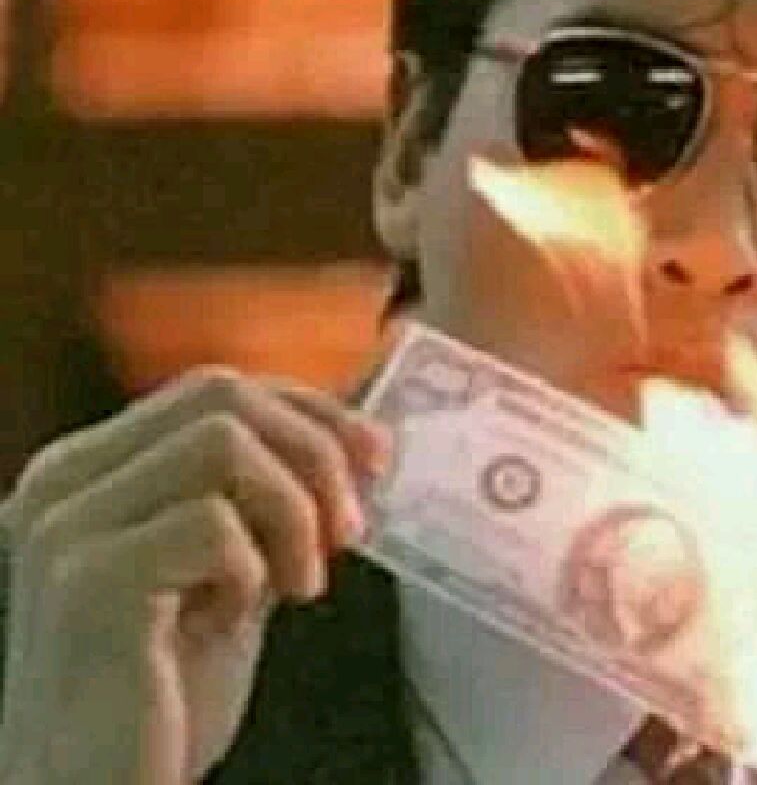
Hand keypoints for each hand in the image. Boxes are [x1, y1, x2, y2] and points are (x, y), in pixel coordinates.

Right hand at [0, 368, 389, 784]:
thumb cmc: (169, 684)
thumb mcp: (234, 567)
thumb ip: (273, 500)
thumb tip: (362, 443)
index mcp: (98, 466)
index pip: (216, 386)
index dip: (307, 408)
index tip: (375, 454)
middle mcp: (66, 479)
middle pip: (221, 394)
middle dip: (314, 451)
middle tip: (351, 529)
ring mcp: (66, 524)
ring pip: (222, 443)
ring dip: (292, 511)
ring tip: (301, 584)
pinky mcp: (85, 580)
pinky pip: (210, 525)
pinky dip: (252, 568)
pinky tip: (236, 621)